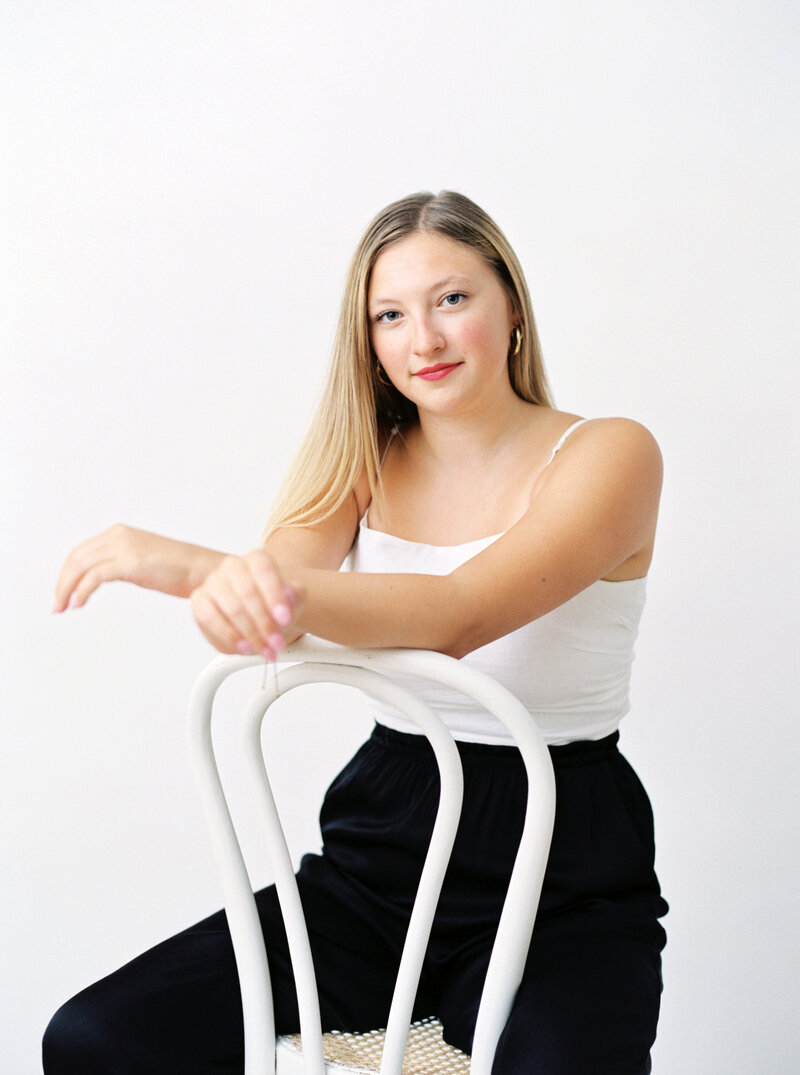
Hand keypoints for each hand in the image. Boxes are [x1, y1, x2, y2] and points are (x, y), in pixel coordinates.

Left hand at [54, 524, 224, 610]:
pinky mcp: (130, 562)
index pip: (82, 552)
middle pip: (76, 558)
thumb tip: (101, 579)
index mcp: (121, 533)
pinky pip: (94, 577)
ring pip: (80, 566)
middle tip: (57, 604)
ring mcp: (124, 547)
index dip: (68, 573)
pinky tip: (80, 604)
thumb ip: (121, 564)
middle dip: (62, 583)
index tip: (63, 592)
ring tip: (65, 607)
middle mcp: (119, 536)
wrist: (205, 571)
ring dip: (67, 589)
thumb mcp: (143, 562)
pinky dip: (82, 592)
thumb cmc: (181, 570)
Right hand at [189, 550, 304, 658]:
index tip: (285, 619)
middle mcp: (233, 566)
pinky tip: (243, 646)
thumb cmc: (273, 606)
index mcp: (257, 559)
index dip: (275, 595)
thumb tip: (289, 593)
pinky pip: (210, 619)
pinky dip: (228, 636)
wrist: (256, 614)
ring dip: (250, 633)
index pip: (264, 570)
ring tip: (264, 649)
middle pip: (247, 592)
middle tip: (277, 642)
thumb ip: (296, 595)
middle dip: (265, 623)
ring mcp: (213, 582)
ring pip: (230, 607)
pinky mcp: (199, 600)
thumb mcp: (293, 601)